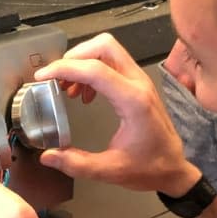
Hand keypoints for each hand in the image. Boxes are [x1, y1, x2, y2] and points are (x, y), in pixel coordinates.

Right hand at [34, 33, 198, 195]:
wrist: (174, 169)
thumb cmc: (149, 168)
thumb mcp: (110, 171)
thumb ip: (76, 164)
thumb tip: (48, 157)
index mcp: (133, 101)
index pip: (95, 69)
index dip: (64, 69)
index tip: (42, 77)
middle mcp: (139, 84)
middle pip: (104, 46)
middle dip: (75, 56)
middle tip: (56, 78)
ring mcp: (141, 81)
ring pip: (109, 50)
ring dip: (84, 62)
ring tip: (68, 88)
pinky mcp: (139, 85)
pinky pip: (114, 63)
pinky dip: (93, 69)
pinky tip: (85, 94)